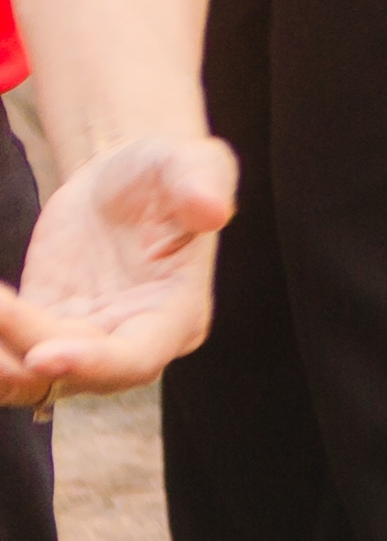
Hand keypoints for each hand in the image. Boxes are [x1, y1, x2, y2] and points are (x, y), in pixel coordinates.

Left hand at [0, 132, 232, 404]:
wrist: (123, 180)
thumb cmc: (169, 170)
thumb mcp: (194, 163)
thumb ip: (203, 183)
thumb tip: (213, 211)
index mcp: (176, 315)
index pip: (136, 358)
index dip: (93, 364)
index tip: (41, 356)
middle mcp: (131, 340)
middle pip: (76, 375)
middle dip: (26, 352)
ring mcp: (83, 340)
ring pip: (31, 378)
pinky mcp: (42, 328)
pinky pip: (7, 352)